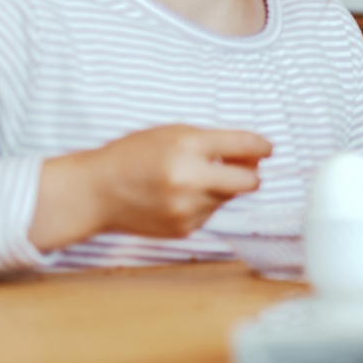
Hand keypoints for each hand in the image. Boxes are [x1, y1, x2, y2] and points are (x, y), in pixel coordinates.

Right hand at [30, 126, 271, 250]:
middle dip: (250, 173)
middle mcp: (189, 179)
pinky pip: (210, 212)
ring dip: (220, 187)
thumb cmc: (133, 156)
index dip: (262, 147)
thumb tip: (256, 154)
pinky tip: (177, 196)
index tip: (267, 149)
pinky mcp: (183, 228)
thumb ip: (214, 142)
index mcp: (186, 147)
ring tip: (189, 179)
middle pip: (249, 181)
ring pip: (229, 197)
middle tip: (241, 166)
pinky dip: (203, 203)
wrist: (95, 192)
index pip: (243, 145)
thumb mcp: (173, 134)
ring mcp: (186, 208)